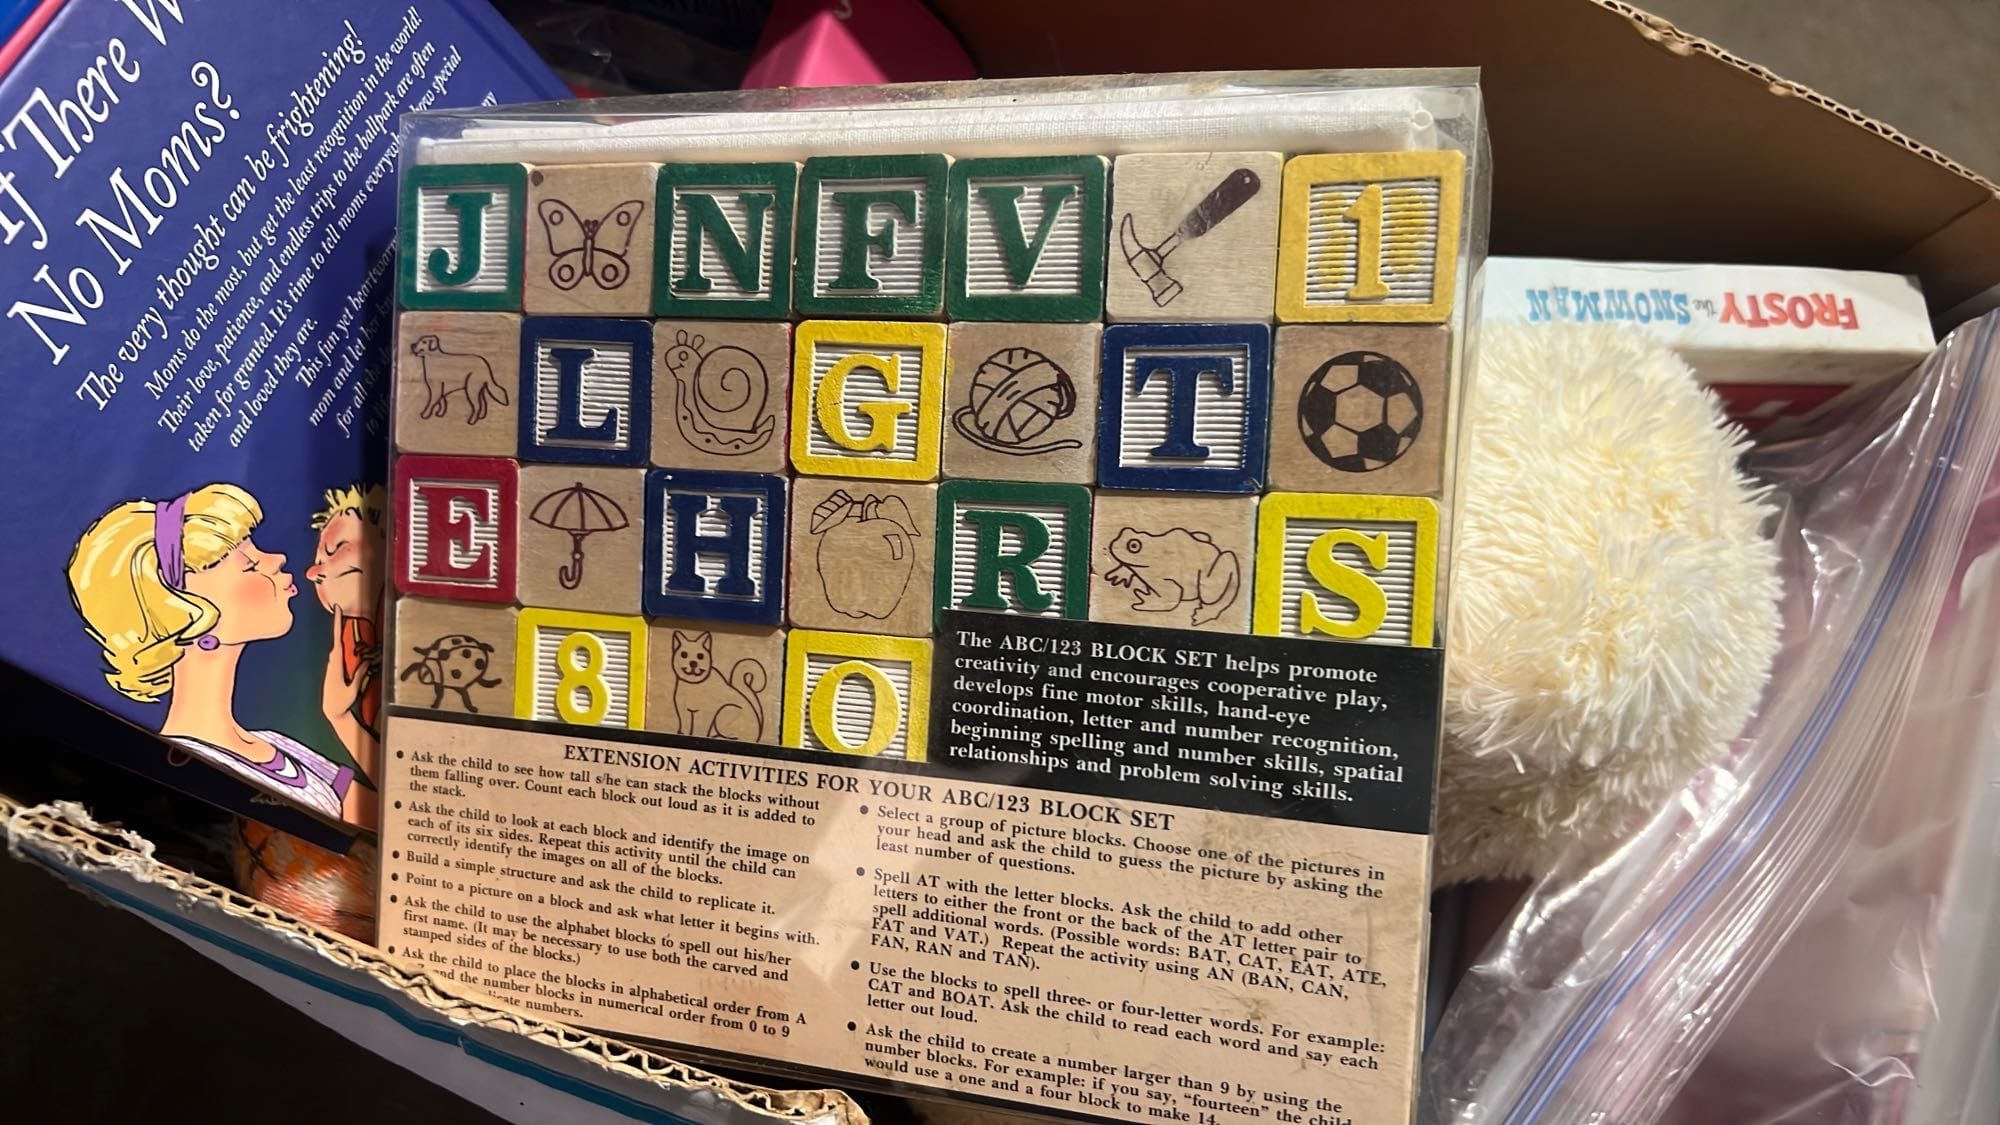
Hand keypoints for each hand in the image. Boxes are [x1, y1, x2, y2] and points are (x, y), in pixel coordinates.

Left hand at [321, 606, 364, 720]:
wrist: (331, 711)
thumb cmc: (342, 702)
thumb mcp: (353, 689)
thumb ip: (359, 675)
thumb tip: (366, 661)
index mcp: (335, 667)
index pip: (336, 641)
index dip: (336, 626)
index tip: (337, 611)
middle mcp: (331, 663)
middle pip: (335, 639)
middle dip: (337, 624)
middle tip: (340, 609)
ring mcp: (331, 666)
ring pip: (337, 645)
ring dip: (339, 632)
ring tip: (342, 619)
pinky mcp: (333, 669)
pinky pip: (338, 652)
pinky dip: (340, 642)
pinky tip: (344, 639)